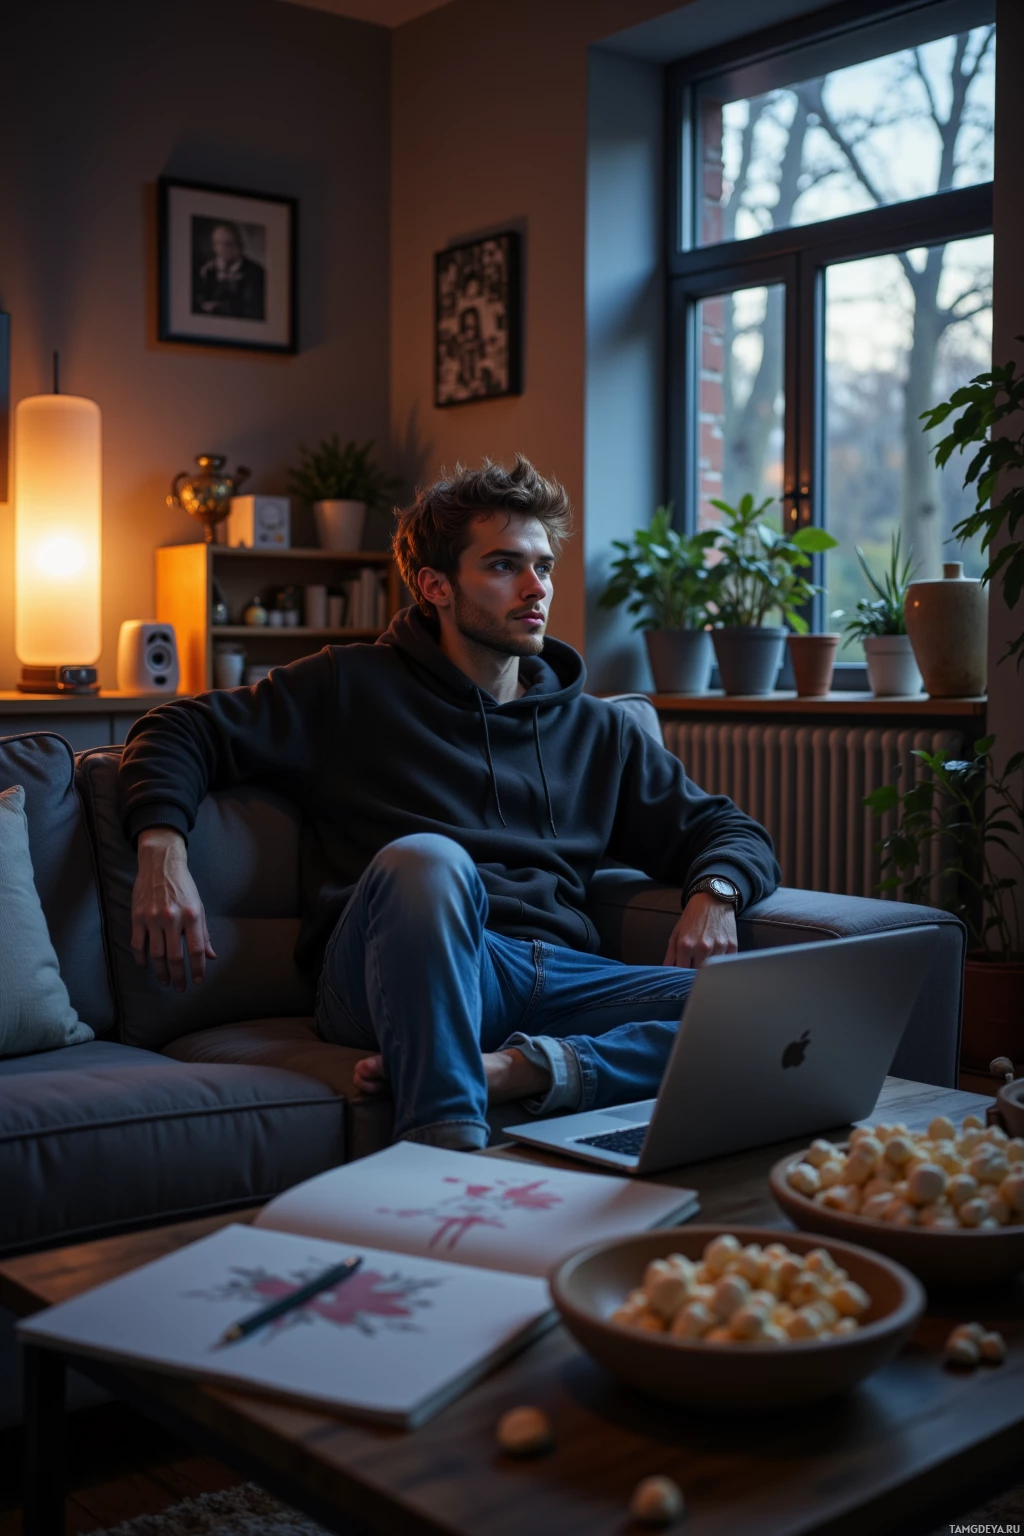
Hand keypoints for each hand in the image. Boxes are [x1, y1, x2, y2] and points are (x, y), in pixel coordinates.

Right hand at [131, 828, 215, 990]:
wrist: (160, 864)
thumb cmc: (183, 886)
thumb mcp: (199, 907)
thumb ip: (204, 933)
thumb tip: (211, 956)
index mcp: (192, 915)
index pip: (196, 949)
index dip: (197, 968)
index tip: (197, 981)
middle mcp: (173, 918)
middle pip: (175, 956)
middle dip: (179, 976)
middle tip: (180, 988)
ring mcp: (153, 918)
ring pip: (155, 954)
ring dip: (160, 972)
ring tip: (165, 982)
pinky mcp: (138, 916)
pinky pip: (137, 944)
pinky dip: (141, 958)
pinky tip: (146, 966)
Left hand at [663, 892, 737, 968]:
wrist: (712, 901)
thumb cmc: (692, 918)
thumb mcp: (676, 934)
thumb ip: (670, 955)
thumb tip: (666, 971)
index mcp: (685, 946)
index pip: (682, 972)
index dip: (681, 975)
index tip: (682, 975)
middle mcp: (702, 948)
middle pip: (698, 974)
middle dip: (694, 974)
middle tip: (694, 967)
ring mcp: (718, 948)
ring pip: (713, 971)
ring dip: (708, 969)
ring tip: (705, 959)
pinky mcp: (732, 947)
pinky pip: (725, 963)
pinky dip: (720, 964)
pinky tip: (716, 955)